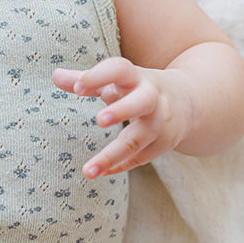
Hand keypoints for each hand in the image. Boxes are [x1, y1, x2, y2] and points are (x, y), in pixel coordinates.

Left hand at [53, 58, 193, 177]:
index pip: (119, 69)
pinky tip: (100, 173)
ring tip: (88, 171)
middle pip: (141, 102)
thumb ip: (87, 80)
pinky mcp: (163, 144)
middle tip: (99, 119)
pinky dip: (119, 166)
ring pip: (138, 139)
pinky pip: (140, 158)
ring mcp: (159, 123)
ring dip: (113, 155)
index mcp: (136, 77)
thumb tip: (54, 74)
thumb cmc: (138, 87)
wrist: (188, 101)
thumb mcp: (118, 79)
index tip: (77, 87)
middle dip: (123, 110)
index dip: (99, 76)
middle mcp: (152, 98)